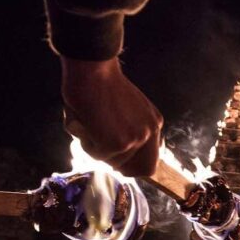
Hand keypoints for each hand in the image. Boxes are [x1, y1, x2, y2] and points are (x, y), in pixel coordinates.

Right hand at [61, 56, 161, 176]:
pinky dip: (86, 142)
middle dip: (115, 162)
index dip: (133, 166)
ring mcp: (134, 139)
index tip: (118, 164)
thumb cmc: (101, 84)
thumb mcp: (127, 110)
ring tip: (90, 122)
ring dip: (96, 146)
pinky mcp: (116, 144)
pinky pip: (96, 155)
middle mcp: (150, 133)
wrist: (92, 69)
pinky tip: (86, 122)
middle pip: (136, 170)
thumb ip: (128, 131)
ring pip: (111, 161)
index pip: (150, 162)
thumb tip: (117, 158)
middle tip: (99, 142)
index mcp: (154, 124)